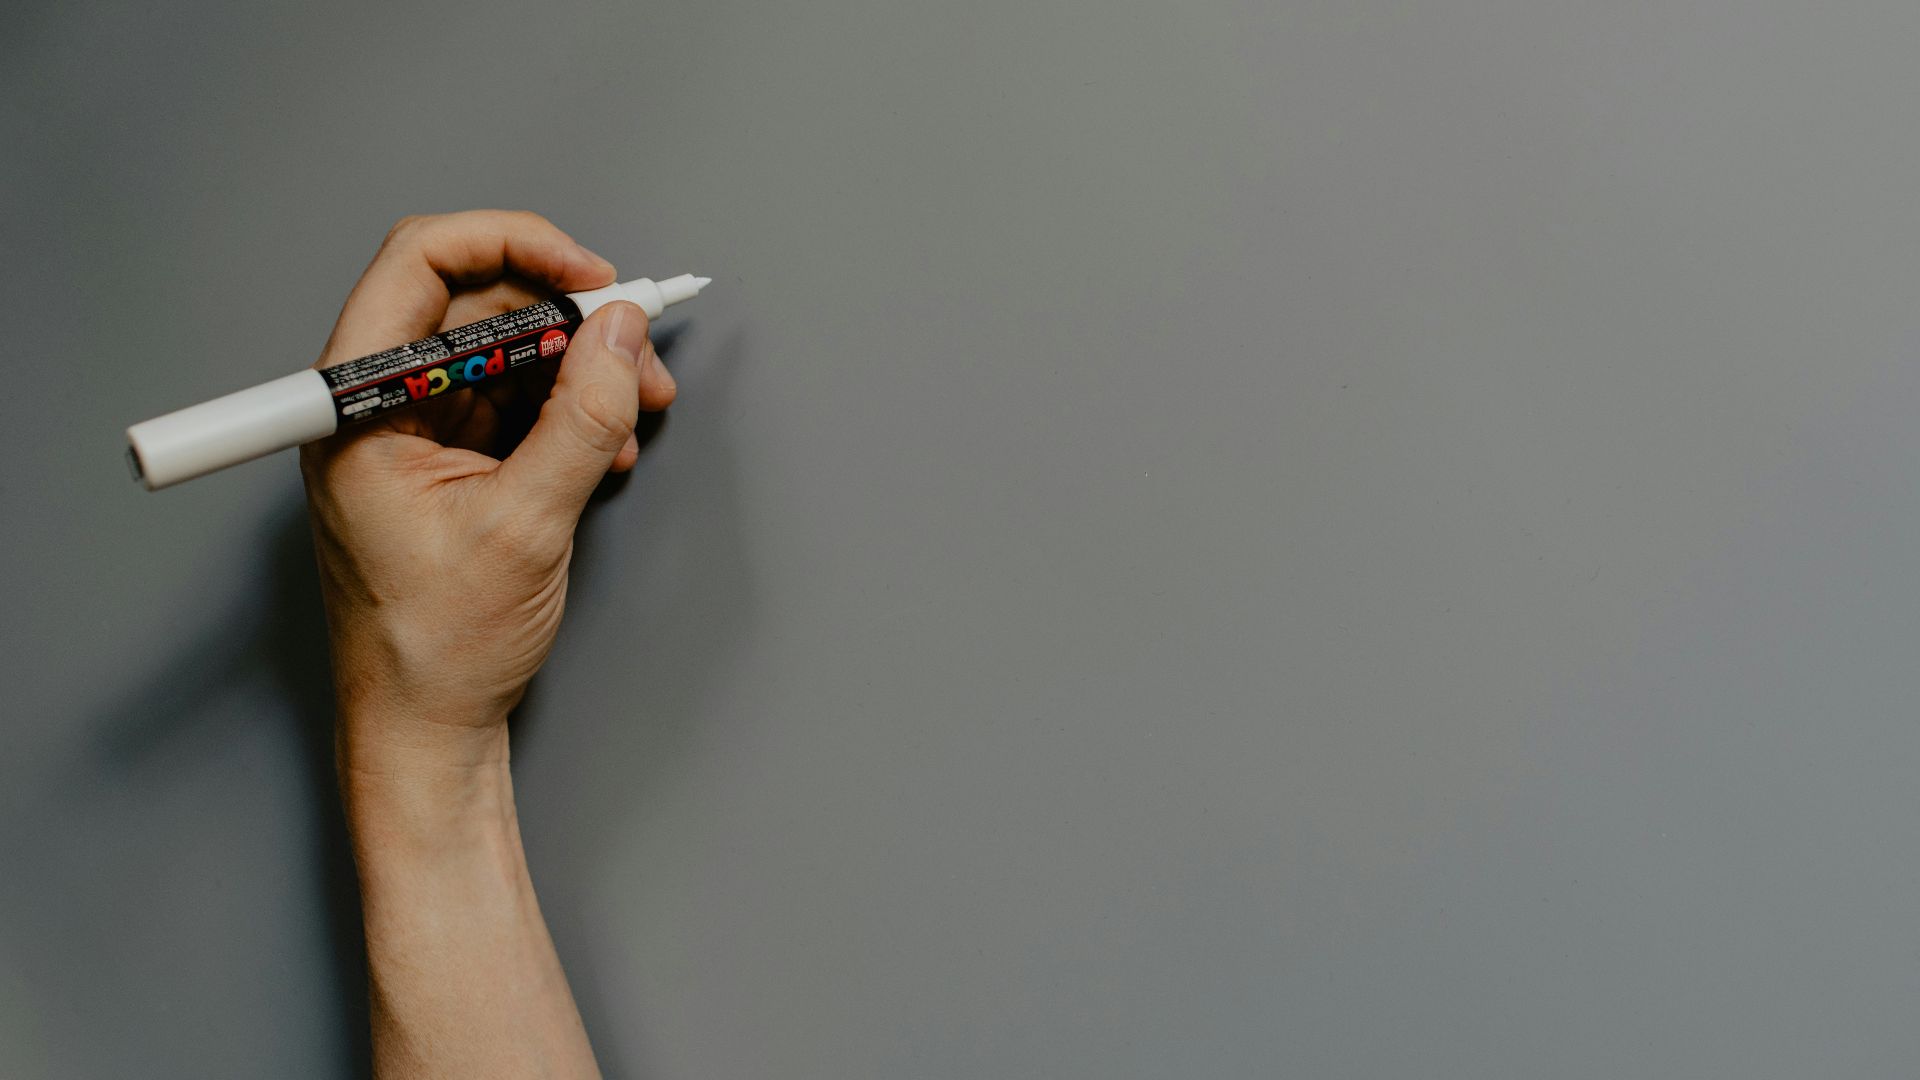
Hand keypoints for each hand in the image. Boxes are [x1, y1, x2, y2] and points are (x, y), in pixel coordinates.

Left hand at [300, 210, 677, 776]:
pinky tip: (606, 449)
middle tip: (634, 347)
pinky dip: (568, 412)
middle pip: (475, 303)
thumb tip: (623, 334)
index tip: (590, 276)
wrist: (427, 730)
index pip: (422, 265)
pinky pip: (515, 404)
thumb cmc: (437, 648)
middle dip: (566, 318)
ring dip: (579, 369)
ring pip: (505, 353)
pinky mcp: (449, 464)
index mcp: (358, 406)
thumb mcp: (526, 525)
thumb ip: (581, 419)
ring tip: (637, 406)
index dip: (513, 247)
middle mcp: (377, 406)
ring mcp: (413, 434)